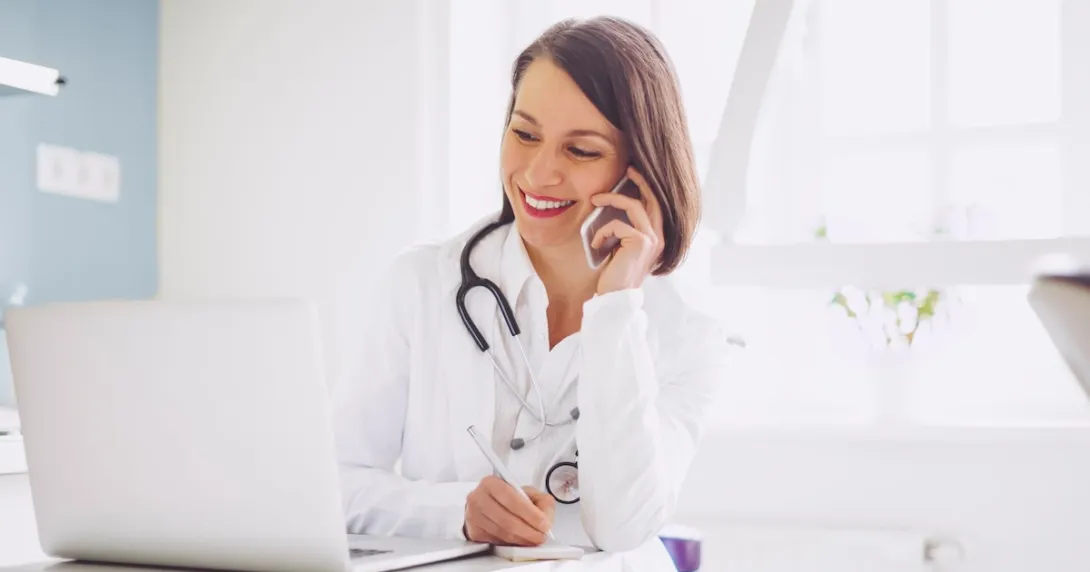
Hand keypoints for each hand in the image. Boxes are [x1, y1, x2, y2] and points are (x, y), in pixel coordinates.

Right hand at [463, 476, 555, 545]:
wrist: (488, 505)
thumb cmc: (509, 499)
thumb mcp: (528, 493)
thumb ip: (541, 501)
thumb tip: (545, 517)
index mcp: (491, 483)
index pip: (511, 498)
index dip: (529, 513)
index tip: (544, 523)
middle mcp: (478, 498)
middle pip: (506, 519)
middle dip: (528, 530)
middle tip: (541, 535)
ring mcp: (473, 516)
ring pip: (502, 532)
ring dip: (522, 539)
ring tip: (534, 539)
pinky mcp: (474, 532)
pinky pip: (496, 541)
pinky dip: (511, 543)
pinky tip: (520, 540)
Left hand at [590, 166, 664, 294]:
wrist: (615, 299)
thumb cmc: (615, 276)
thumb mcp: (621, 249)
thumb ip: (625, 232)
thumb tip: (613, 209)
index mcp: (656, 239)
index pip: (656, 206)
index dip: (646, 188)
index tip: (632, 175)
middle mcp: (659, 237)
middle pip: (653, 198)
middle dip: (640, 181)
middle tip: (627, 169)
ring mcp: (652, 239)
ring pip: (633, 205)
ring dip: (611, 199)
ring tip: (595, 200)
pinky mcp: (640, 242)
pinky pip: (618, 224)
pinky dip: (602, 231)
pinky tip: (596, 244)